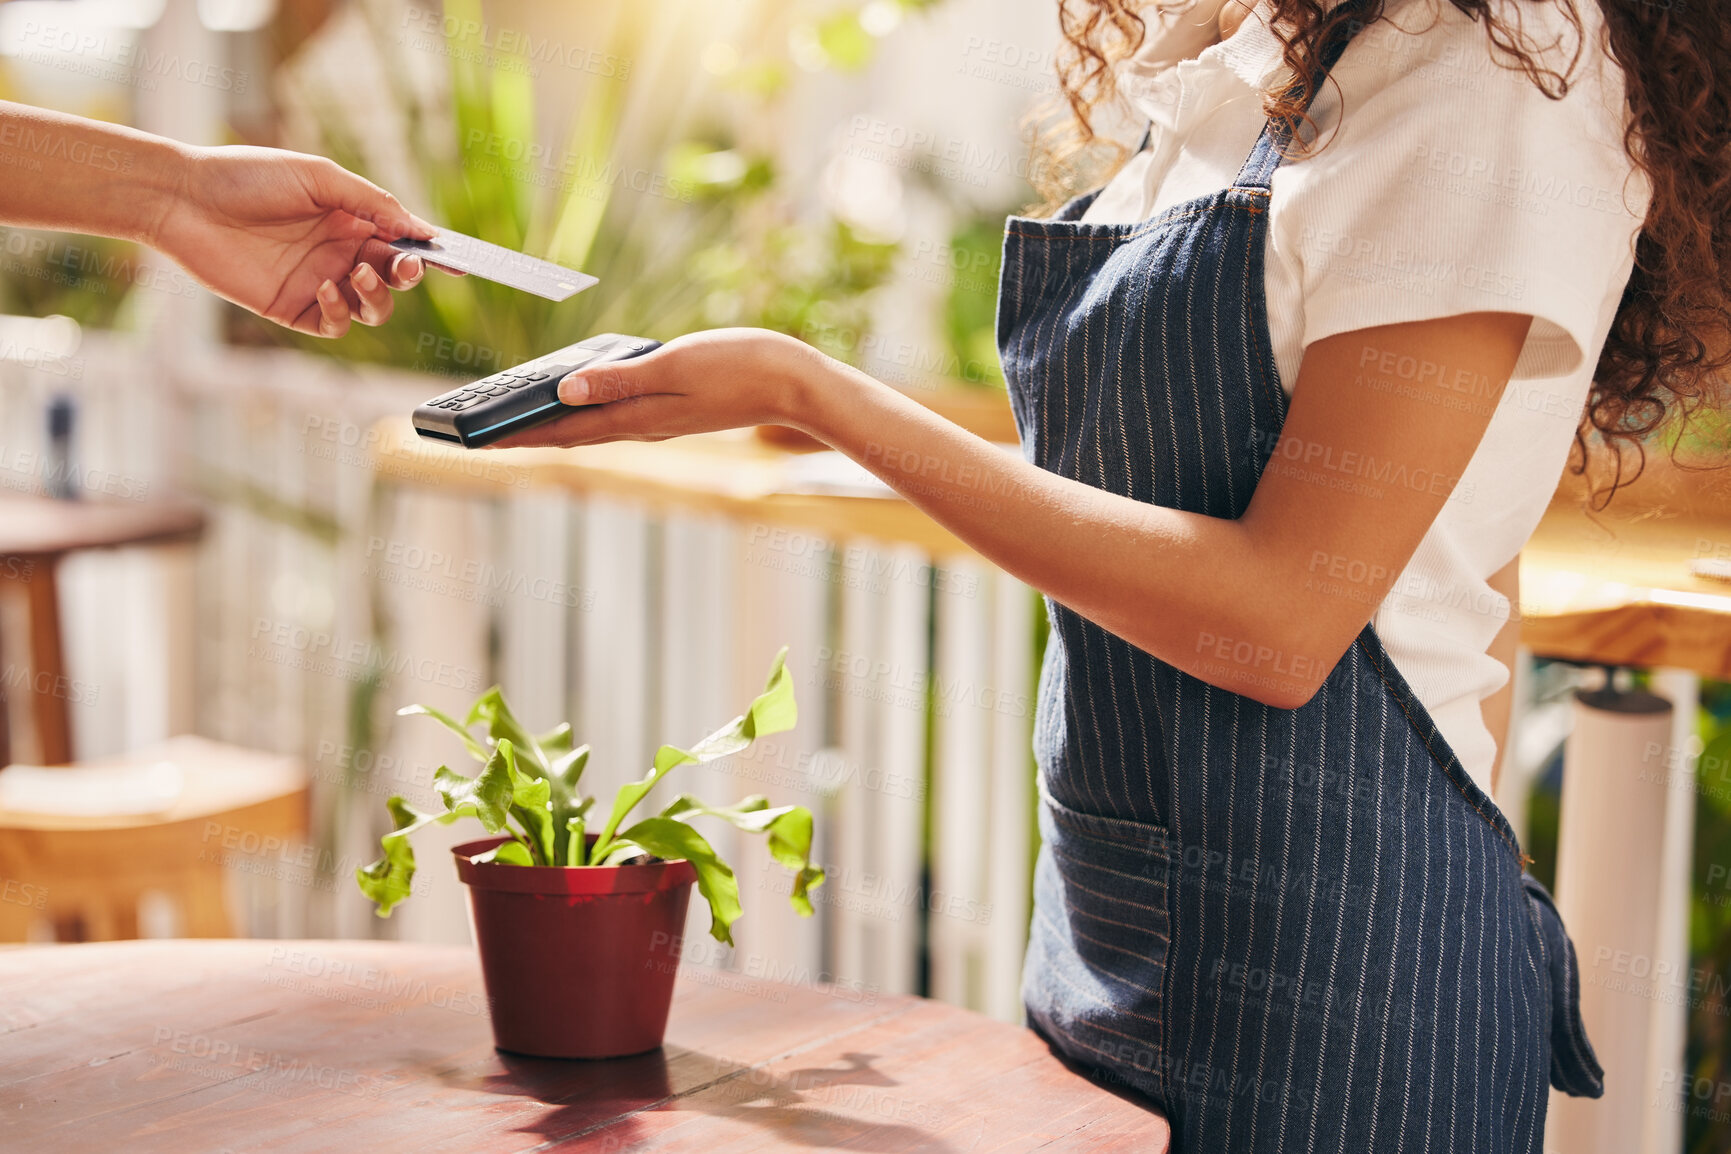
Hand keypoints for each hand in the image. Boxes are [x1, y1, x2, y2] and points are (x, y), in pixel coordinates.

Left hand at [148, 145, 438, 336]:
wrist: (186, 199)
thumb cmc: (248, 176)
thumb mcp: (320, 177)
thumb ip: (373, 204)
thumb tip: (419, 230)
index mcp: (350, 219)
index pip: (403, 241)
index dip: (432, 254)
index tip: (459, 262)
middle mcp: (339, 253)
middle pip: (395, 278)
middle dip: (408, 274)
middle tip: (402, 264)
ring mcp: (319, 282)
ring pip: (373, 308)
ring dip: (378, 296)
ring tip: (358, 273)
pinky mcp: (294, 308)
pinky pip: (336, 325)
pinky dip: (340, 310)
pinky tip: (324, 286)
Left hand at [488, 328, 817, 447]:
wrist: (795, 383)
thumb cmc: (740, 367)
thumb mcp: (675, 365)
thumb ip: (619, 380)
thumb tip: (564, 391)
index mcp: (638, 417)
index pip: (562, 430)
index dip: (515, 434)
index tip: (475, 440)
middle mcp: (643, 426)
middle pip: (570, 434)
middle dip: (523, 435)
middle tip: (480, 435)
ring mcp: (659, 421)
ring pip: (592, 428)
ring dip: (552, 426)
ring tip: (515, 419)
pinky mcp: (675, 411)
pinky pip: (616, 416)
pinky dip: (586, 414)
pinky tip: (578, 400)